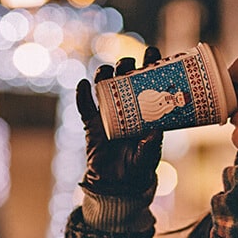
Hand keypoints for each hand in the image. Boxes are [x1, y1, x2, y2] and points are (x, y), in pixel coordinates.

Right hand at [76, 46, 162, 195]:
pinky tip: (83, 85)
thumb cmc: (138, 167)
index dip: (149, 65)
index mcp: (144, 110)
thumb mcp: (149, 156)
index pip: (148, 82)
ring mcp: (107, 114)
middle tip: (129, 63)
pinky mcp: (91, 124)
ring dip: (104, 75)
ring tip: (106, 70)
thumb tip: (156, 130)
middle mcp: (126, 107)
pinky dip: (82, 95)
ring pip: (104, 87)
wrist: (118, 185)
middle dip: (126, 66)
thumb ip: (151, 145)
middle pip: (124, 79)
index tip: (152, 52)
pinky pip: (84, 107)